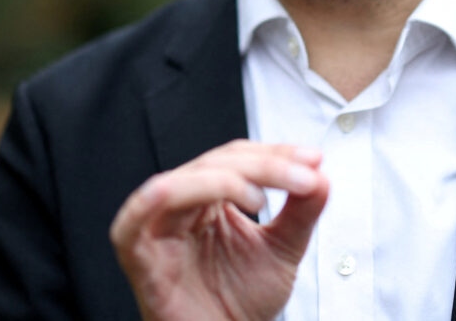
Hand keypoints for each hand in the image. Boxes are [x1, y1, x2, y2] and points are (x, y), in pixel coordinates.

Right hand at [109, 140, 329, 320]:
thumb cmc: (241, 302)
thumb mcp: (282, 250)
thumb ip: (300, 212)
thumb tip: (321, 176)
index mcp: (208, 198)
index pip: (236, 158)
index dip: (274, 153)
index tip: (314, 160)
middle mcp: (181, 207)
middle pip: (214, 164)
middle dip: (264, 165)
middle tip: (304, 177)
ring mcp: (157, 230)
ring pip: (182, 183)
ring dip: (226, 180)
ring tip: (261, 198)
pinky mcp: (139, 257)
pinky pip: (134, 222)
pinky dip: (156, 199)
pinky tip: (194, 193)